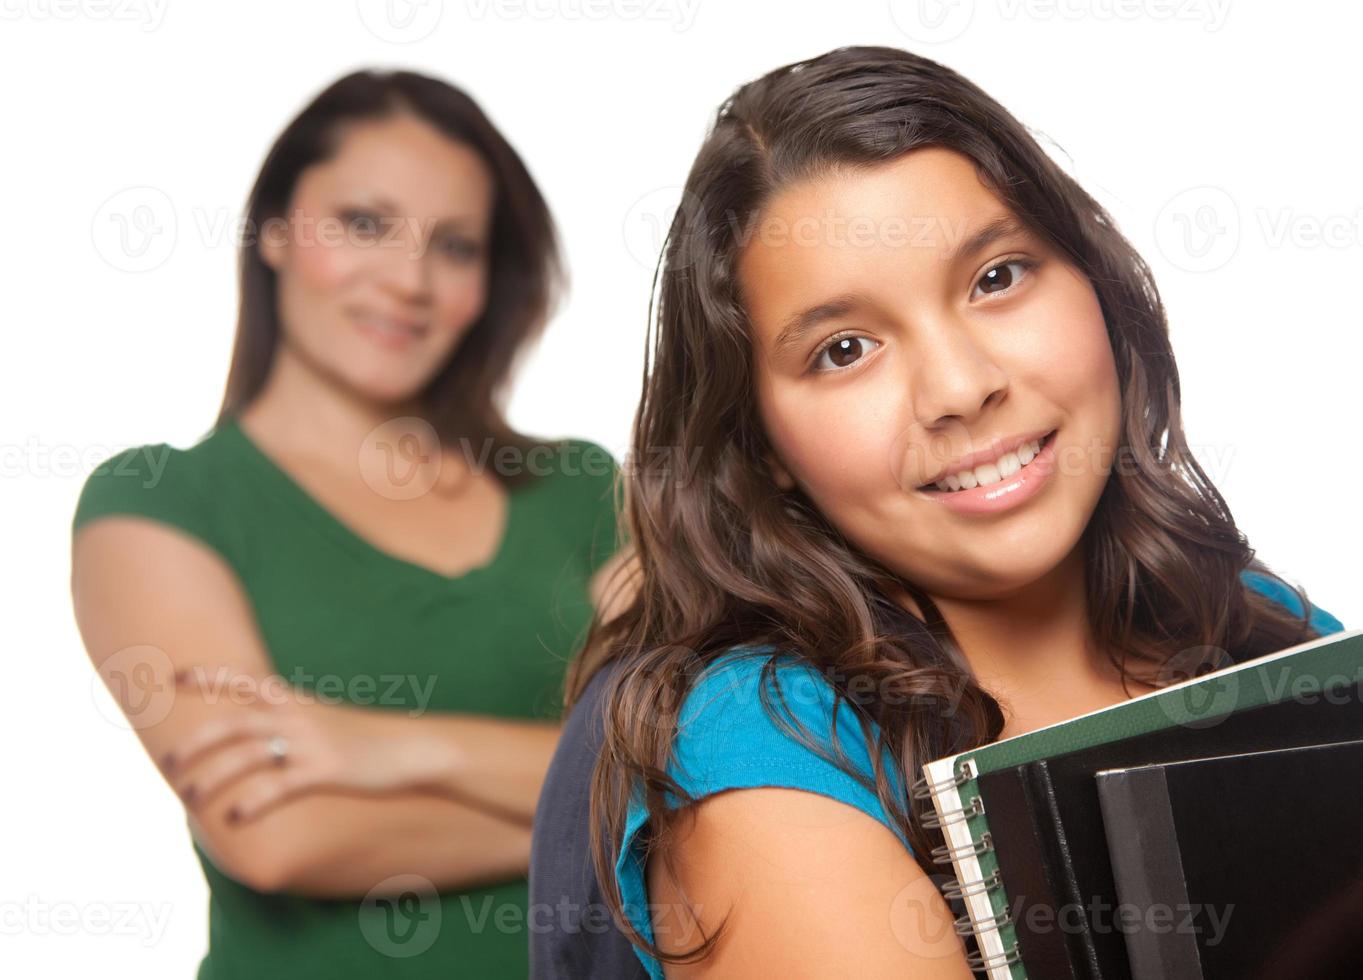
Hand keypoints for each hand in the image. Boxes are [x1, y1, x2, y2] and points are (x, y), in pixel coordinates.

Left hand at [161, 670, 427, 824]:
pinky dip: (251, 801)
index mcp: (295, 700)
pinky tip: (234, 816)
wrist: (411, 749)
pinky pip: (278, 786)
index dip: (208, 675)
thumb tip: (257, 732)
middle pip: (233, 721)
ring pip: (247, 755)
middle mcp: (297, 716)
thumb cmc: (365, 738)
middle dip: (196, 741)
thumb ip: (289, 719)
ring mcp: (310, 742)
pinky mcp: (324, 770)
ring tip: (190, 796)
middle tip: (168, 761)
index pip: (244, 678)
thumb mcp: (324, 719)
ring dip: (212, 776)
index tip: (174, 677)